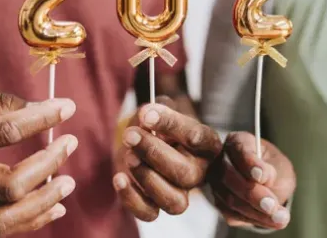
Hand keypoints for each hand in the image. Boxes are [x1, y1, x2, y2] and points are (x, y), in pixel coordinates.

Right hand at [0, 78, 78, 235]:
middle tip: (70, 143)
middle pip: (9, 185)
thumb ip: (0, 100)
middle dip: (48, 164)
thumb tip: (43, 109)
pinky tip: (56, 205)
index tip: (68, 107)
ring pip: (4, 218)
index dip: (42, 120)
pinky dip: (33, 220)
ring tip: (68, 182)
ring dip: (44, 201)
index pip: (5, 133)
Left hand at [112, 97, 221, 220]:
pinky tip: (119, 178)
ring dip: (147, 177)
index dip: (172, 125)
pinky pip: (149, 214)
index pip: (197, 137)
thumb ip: (154, 111)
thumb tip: (147, 116)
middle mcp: (199, 172)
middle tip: (130, 135)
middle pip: (187, 174)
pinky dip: (131, 198)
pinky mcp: (157, 207)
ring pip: (174, 201)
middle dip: (154, 153)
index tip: (147, 114)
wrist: (138, 145)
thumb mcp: (156, 113)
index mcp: (206, 145)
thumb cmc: (154, 128)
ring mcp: (180, 193)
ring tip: (129, 156)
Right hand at [208, 132, 294, 229]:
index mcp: (238, 142)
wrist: (272, 187)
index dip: (249, 163)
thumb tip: (262, 178)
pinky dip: (255, 219)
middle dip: (253, 193)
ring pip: (230, 199)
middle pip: (229, 176)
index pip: (239, 149)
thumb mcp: (280, 165)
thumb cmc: (274, 169)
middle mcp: (222, 160)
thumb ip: (271, 169)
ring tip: (280, 217)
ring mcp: (217, 183)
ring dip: (256, 211)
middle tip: (272, 204)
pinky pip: (233, 214)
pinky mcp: (220, 204)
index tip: (263, 176)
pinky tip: (272, 220)